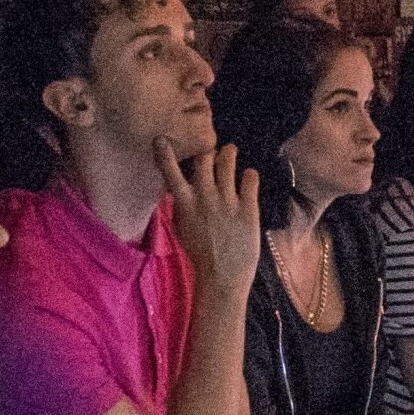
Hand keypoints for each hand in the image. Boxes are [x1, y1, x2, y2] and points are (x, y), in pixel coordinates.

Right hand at [158, 140, 265, 294]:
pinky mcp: (248, 207)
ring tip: (230, 154)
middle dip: (208, 146)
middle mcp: (205, 197)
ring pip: (228, 159)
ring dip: (229, 153)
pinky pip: (250, 177)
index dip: (165, 153)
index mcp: (185, 203)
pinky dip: (249, 174)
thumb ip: (179, 204)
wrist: (223, 276)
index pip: (170, 172)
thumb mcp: (180, 227)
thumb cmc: (199, 252)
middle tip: (212, 147)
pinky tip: (247, 180)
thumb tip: (176, 184)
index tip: (163, 138)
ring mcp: (228, 200)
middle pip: (205, 155)